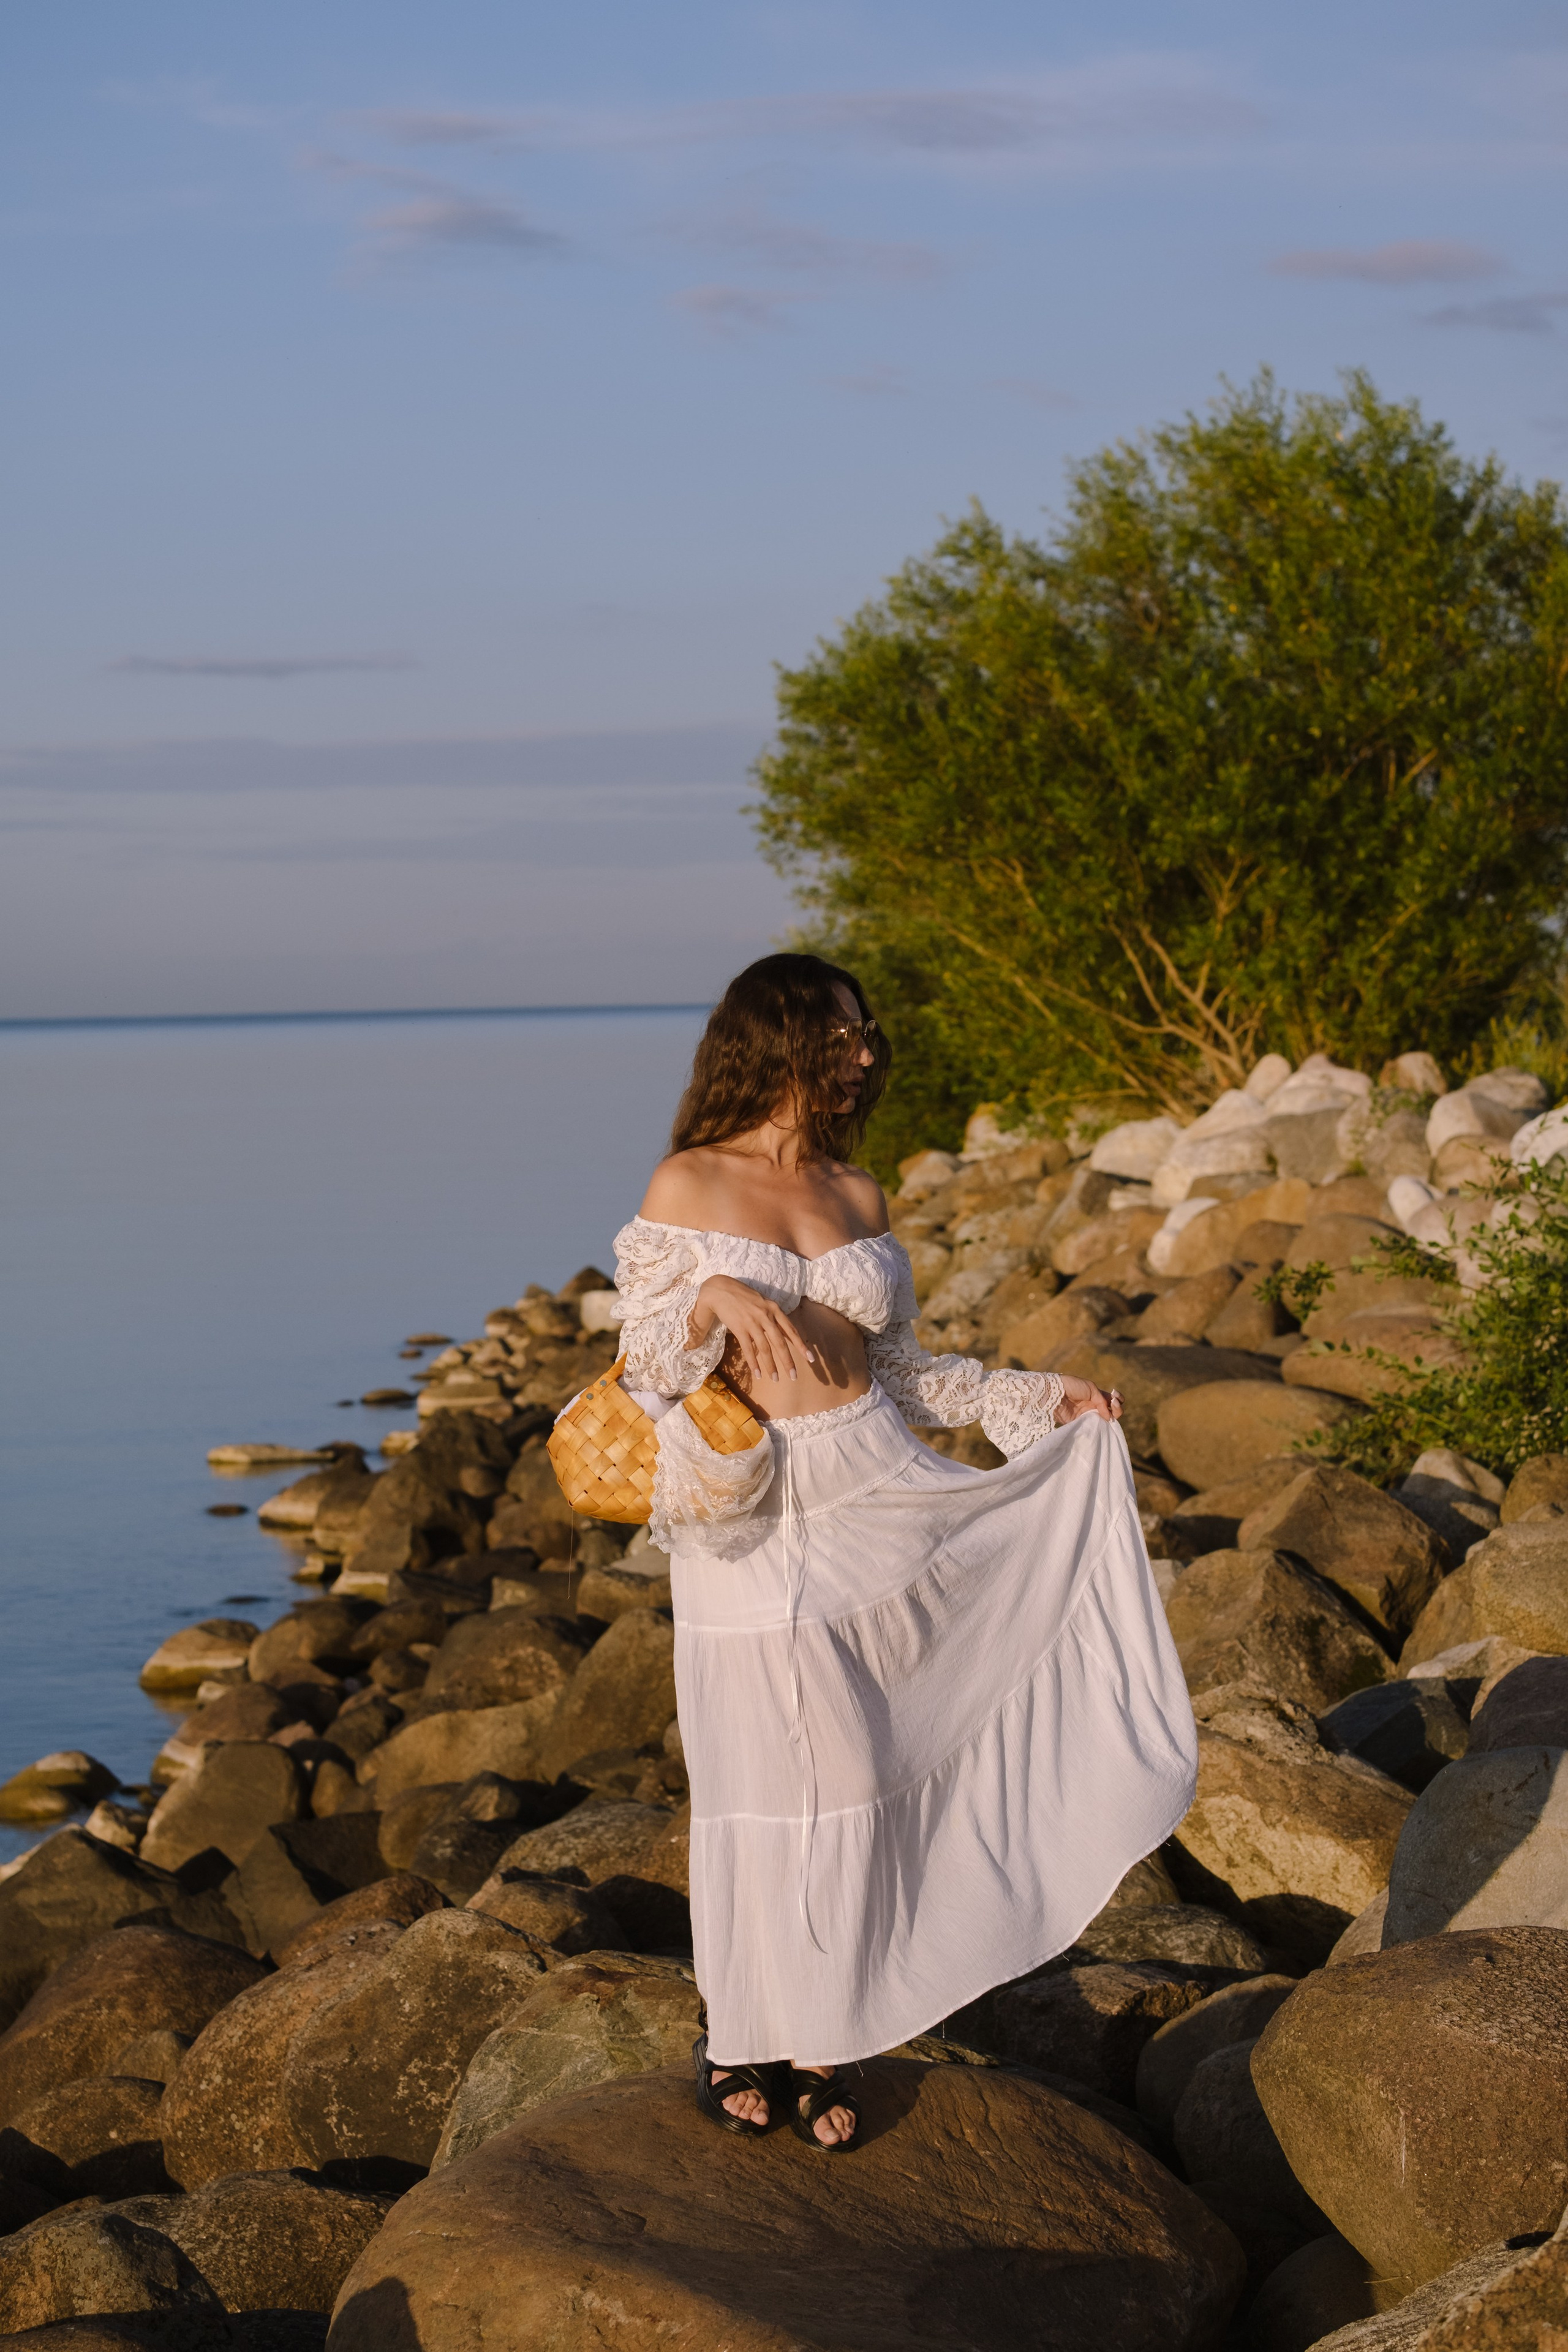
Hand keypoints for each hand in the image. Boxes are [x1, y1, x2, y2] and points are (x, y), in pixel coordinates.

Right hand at [690, 1276, 816, 1386]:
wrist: (721, 1290)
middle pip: (780, 1343)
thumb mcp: (763, 1303)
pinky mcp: (739, 1328)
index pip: (791, 1330)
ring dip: (771, 1366)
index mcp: (774, 1309)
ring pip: (765, 1349)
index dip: (801, 1346)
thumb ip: (773, 1317)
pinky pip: (748, 1349)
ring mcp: (753, 1323)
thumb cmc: (743, 1296)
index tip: (810, 1359)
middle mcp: (766, 1316)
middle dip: (788, 1361)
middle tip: (794, 1376)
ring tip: (776, 1379)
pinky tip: (758, 1374)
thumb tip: (784, 1334)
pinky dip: (754, 1363)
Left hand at [1054, 1376, 1122, 1425]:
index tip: (1115, 1399)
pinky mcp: (1080, 1423)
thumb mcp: (1091, 1388)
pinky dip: (1099, 1427)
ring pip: (1104, 1420)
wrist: (1054, 1393)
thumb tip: (1108, 1417)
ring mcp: (1088, 1414)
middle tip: (1112, 1407)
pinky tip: (1101, 1424)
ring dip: (1110, 1419)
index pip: (1113, 1399)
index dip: (1118, 1400)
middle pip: (1112, 1411)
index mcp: (1097, 1394)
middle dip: (1117, 1409)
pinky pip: (1093, 1427)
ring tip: (1107, 1416)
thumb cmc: (1072, 1386)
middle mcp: (1094, 1405)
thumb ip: (1102, 1401)